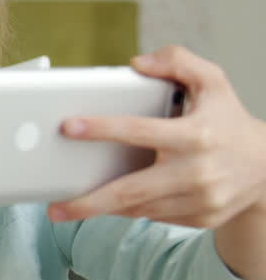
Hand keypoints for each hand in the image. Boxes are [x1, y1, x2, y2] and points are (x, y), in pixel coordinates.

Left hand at [49, 45, 265, 227]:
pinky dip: (127, 211)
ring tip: (65, 207)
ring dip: (100, 209)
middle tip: (52, 206)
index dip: (101, 129)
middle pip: (131, 190)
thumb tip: (137, 62)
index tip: (67, 127)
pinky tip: (104, 204)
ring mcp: (200, 200)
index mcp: (196, 135)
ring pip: (138, 209)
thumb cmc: (228, 119)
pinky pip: (152, 217)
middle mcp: (197, 172)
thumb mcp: (212, 81)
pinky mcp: (200, 219)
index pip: (139, 131)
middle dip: (87, 201)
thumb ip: (177, 61)